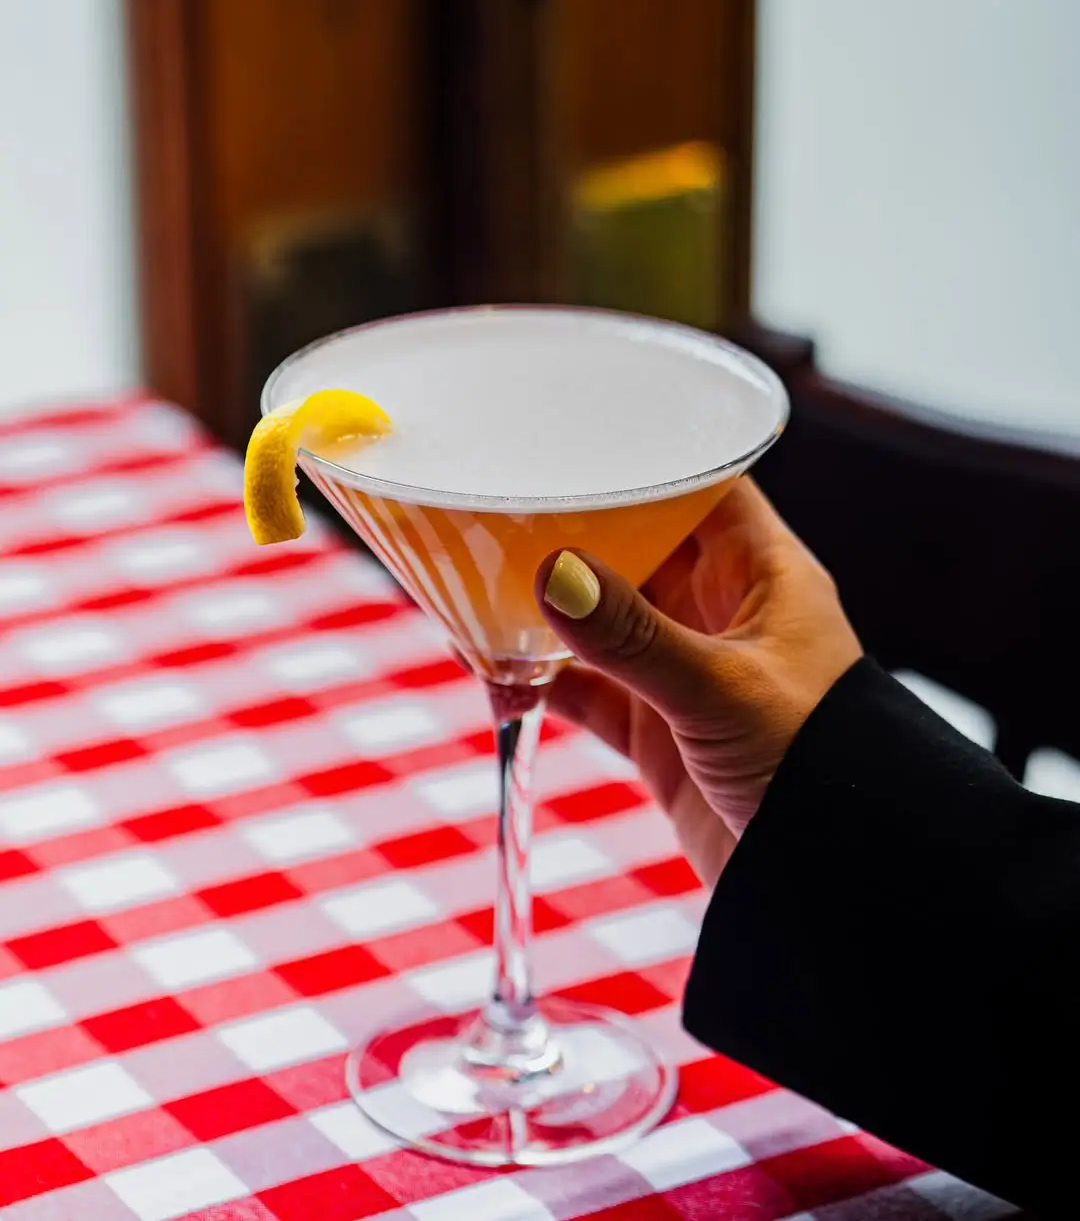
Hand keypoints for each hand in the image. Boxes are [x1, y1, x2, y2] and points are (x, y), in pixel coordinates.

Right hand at [535, 478, 862, 885]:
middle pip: (638, 546)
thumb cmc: (821, 771)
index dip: (648, 459)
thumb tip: (553, 574)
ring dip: (548, 614)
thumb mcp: (722, 691)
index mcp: (762, 576)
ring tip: (481, 597)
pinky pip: (587, 692)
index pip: (704, 486)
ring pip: (602, 621)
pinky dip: (542, 685)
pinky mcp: (658, 733)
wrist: (834, 892)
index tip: (576, 440)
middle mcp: (721, 614)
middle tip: (502, 515)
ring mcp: (685, 673)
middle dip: (576, 534)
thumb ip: (635, 637)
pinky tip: (500, 680)